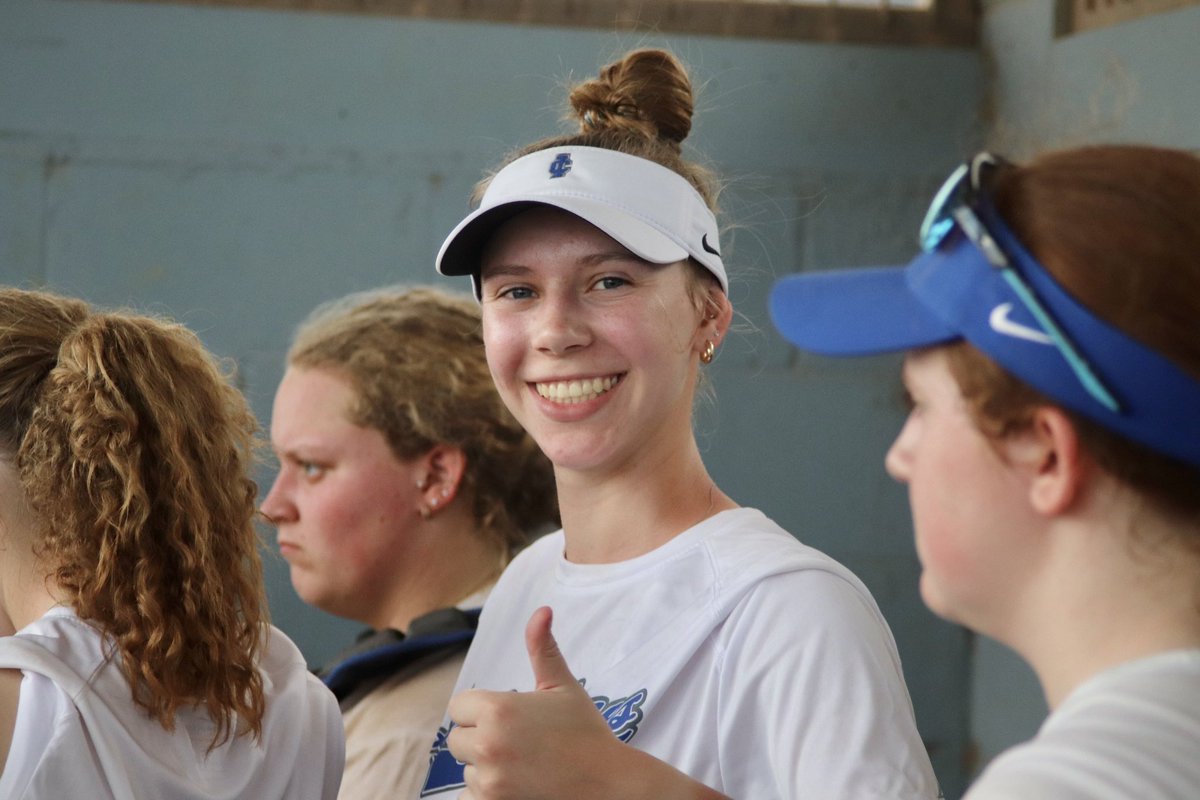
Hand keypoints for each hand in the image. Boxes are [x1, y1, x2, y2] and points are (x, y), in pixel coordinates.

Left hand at [446, 606, 617, 799]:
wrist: (607, 783)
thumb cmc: (585, 732)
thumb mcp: (562, 686)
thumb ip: (542, 648)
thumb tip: (542, 610)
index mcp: (498, 709)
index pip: (459, 707)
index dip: (480, 711)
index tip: (507, 718)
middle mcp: (487, 744)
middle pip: (457, 740)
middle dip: (480, 740)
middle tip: (517, 742)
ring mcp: (489, 779)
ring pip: (466, 770)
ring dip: (485, 769)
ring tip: (523, 765)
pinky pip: (468, 798)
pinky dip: (486, 794)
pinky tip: (515, 786)